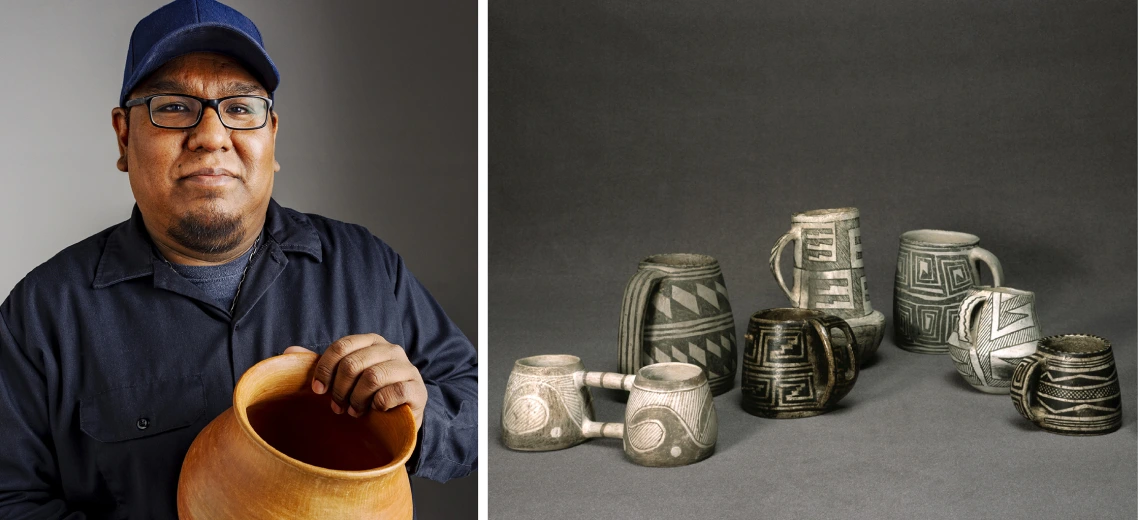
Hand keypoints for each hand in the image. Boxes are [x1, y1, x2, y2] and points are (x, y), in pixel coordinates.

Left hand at [283, 333, 426, 430]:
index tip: (317, 390)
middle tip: (336, 407)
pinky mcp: (418, 389)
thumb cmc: (367, 396)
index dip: (325, 369)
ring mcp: (407, 368)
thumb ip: (321, 365)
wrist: (398, 419)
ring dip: (357, 399)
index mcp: (371, 342)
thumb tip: (289, 352)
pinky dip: (379, 404)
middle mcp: (391, 350)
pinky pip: (394, 392)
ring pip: (372, 376)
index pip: (341, 347)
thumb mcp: (343, 380)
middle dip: (340, 389)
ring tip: (354, 411)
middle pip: (353, 363)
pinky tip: (376, 411)